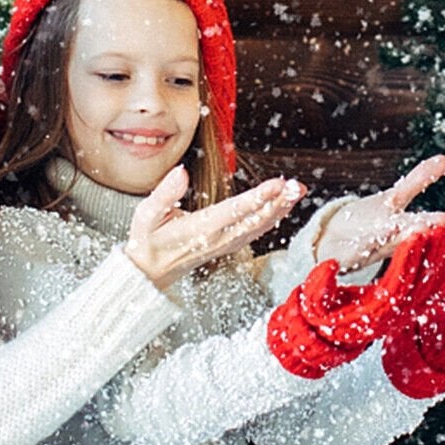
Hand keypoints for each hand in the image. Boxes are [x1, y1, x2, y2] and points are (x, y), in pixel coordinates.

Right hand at [126, 167, 305, 290]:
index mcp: (200, 228)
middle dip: (278, 202)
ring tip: (297, 192)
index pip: (235, 211)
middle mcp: (219, 238)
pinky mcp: (229, 245)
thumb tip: (181, 173)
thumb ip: (164, 194)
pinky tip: (283, 207)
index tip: (276, 185)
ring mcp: (226, 244)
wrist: (150, 272)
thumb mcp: (146, 215)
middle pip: (255, 219)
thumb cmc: (148, 241)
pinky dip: (272, 218)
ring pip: (259, 226)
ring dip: (280, 209)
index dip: (257, 198)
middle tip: (297, 186)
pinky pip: (255, 232)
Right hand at [268, 227, 444, 378]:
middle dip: (433, 257)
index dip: (405, 259)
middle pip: (419, 284)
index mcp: (371, 309)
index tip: (416, 235)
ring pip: (433, 289)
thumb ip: (316, 284)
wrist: (330, 340)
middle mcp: (393, 315)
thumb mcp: (310, 301)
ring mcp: (406, 314)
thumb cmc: (319, 315)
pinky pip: (438, 293)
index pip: (393, 282)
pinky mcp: (413, 310)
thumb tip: (328, 265)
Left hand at [312, 155, 444, 272]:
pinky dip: (339, 258)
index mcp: (399, 226)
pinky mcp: (339, 257)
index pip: (419, 223)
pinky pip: (340, 258)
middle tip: (433, 229)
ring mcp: (362, 251)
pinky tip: (335, 258)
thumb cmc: (372, 223)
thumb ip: (418, 181)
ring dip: (379, 242)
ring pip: (372, 247)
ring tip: (390, 230)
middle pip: (400, 237)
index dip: (434, 223)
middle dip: (415, 232)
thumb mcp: (396, 199)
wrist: (337, 244)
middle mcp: (385, 242)